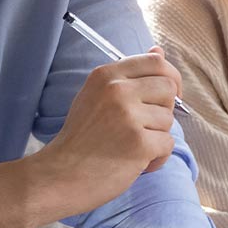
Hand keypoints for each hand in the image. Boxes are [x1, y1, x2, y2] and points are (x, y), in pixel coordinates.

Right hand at [34, 50, 182, 217]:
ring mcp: (128, 116)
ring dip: (156, 138)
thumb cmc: (80, 139)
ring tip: (130, 148)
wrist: (59, 176)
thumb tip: (160, 51)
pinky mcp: (139, 143)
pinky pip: (167, 145)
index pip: (156, 62)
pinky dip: (156, 159)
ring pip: (168, 120)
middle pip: (168, 88)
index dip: (169, 77)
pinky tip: (135, 163)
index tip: (165, 95)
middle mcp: (117, 90)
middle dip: (164, 110)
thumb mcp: (96, 96)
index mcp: (106, 75)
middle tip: (145, 127)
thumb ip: (128, 75)